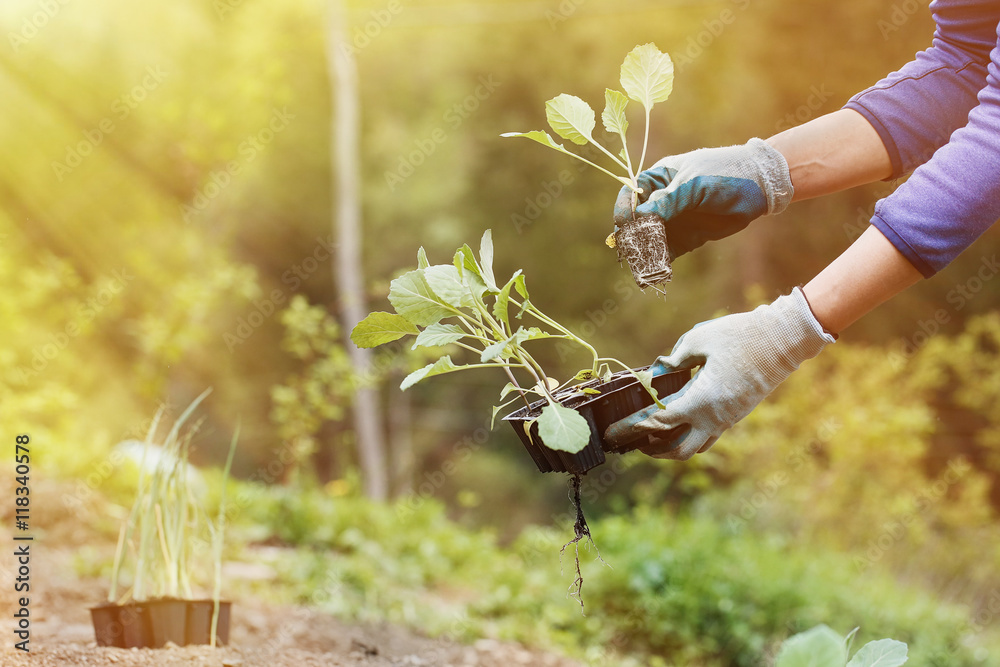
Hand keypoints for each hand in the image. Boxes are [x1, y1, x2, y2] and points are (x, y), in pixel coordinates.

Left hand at [604, 288, 833, 459]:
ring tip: (651, 437)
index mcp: (702, 400)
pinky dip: (689, 436)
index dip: (634, 428)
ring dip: (671, 448)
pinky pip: (709, 436)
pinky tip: (678, 424)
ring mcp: (729, 419)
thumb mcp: (699, 339)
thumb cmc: (741, 335)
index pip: (659, 422)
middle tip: (632, 441)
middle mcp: (715, 417)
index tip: (615, 431)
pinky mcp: (737, 415)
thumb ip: (674, 358)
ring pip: (696, 448)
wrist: (784, 339)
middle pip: (678, 450)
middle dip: (652, 449)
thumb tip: (657, 371)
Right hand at [613, 138, 792, 258]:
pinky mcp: (687, 237)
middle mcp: (662, 200)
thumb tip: (639, 219)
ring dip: (645, 252)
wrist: (759, 186)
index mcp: (659, 179)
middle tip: (633, 250)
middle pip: (637, 220)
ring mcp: (675, 220)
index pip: (631, 194)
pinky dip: (661, 261)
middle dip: (633, 236)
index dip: (625, 210)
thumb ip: (667, 202)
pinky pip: (668, 252)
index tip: (625, 225)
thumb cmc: (724, 174)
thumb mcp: (693, 184)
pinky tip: (659, 270)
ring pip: (651, 239)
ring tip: (644, 265)